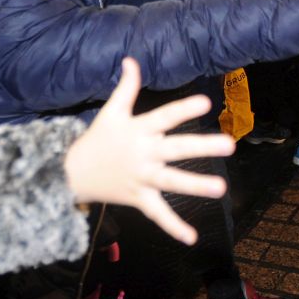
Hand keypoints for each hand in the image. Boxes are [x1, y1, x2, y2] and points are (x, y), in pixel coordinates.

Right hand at [65, 59, 234, 244]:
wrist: (70, 174)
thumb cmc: (96, 139)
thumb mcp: (111, 112)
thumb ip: (126, 87)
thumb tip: (131, 60)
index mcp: (138, 130)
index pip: (165, 116)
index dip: (184, 109)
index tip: (206, 103)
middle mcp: (143, 154)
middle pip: (176, 149)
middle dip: (202, 146)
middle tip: (229, 144)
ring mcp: (142, 178)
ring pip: (172, 181)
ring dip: (196, 185)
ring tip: (221, 188)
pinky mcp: (138, 198)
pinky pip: (158, 214)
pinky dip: (173, 227)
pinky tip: (192, 238)